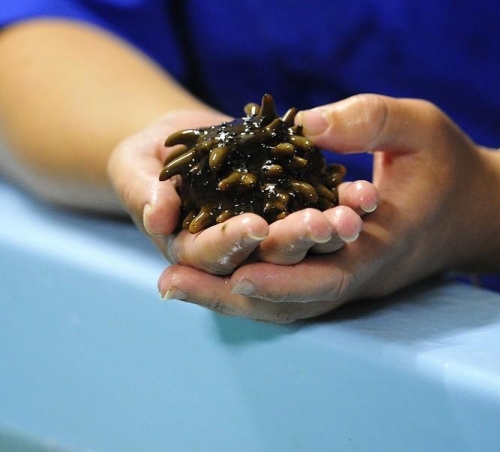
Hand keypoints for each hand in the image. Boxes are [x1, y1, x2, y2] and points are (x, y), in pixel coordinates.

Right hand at [107, 109, 377, 274]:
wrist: (186, 141)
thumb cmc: (148, 157)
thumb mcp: (134, 166)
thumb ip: (142, 190)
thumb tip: (158, 215)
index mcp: (190, 253)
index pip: (209, 258)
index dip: (230, 244)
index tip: (254, 225)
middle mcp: (233, 257)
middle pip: (263, 261)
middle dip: (291, 243)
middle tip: (321, 224)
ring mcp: (268, 241)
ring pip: (300, 246)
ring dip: (326, 234)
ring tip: (350, 217)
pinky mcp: (294, 215)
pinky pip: (321, 212)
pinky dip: (343, 205)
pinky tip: (365, 194)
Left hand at [156, 94, 499, 321]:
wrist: (475, 211)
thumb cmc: (449, 164)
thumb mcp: (418, 127)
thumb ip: (367, 121)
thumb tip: (306, 123)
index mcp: (381, 247)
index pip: (328, 276)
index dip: (281, 278)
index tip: (234, 271)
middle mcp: (357, 277)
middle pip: (288, 303)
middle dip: (229, 297)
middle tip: (169, 283)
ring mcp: (344, 283)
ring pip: (279, 306)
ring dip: (225, 298)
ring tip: (169, 284)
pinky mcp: (332, 277)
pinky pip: (282, 293)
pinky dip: (242, 290)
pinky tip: (201, 278)